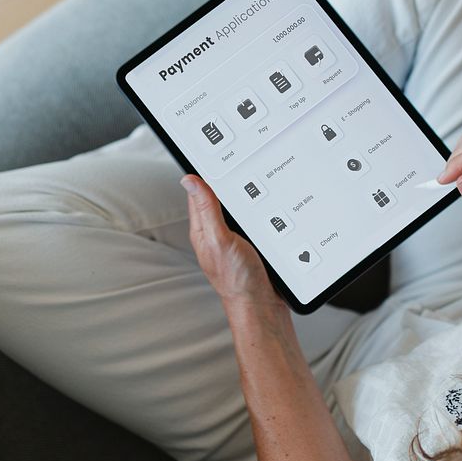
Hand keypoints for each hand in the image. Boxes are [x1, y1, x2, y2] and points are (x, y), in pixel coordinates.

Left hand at [180, 175, 284, 311]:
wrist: (263, 307)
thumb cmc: (239, 279)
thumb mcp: (221, 239)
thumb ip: (207, 209)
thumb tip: (190, 180)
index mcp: (203, 229)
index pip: (198, 193)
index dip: (205, 173)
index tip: (214, 153)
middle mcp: (216, 233)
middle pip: (221, 199)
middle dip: (230, 183)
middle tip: (240, 162)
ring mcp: (234, 240)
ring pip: (240, 210)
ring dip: (250, 198)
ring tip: (257, 180)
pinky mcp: (252, 246)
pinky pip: (255, 223)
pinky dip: (262, 214)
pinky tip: (271, 209)